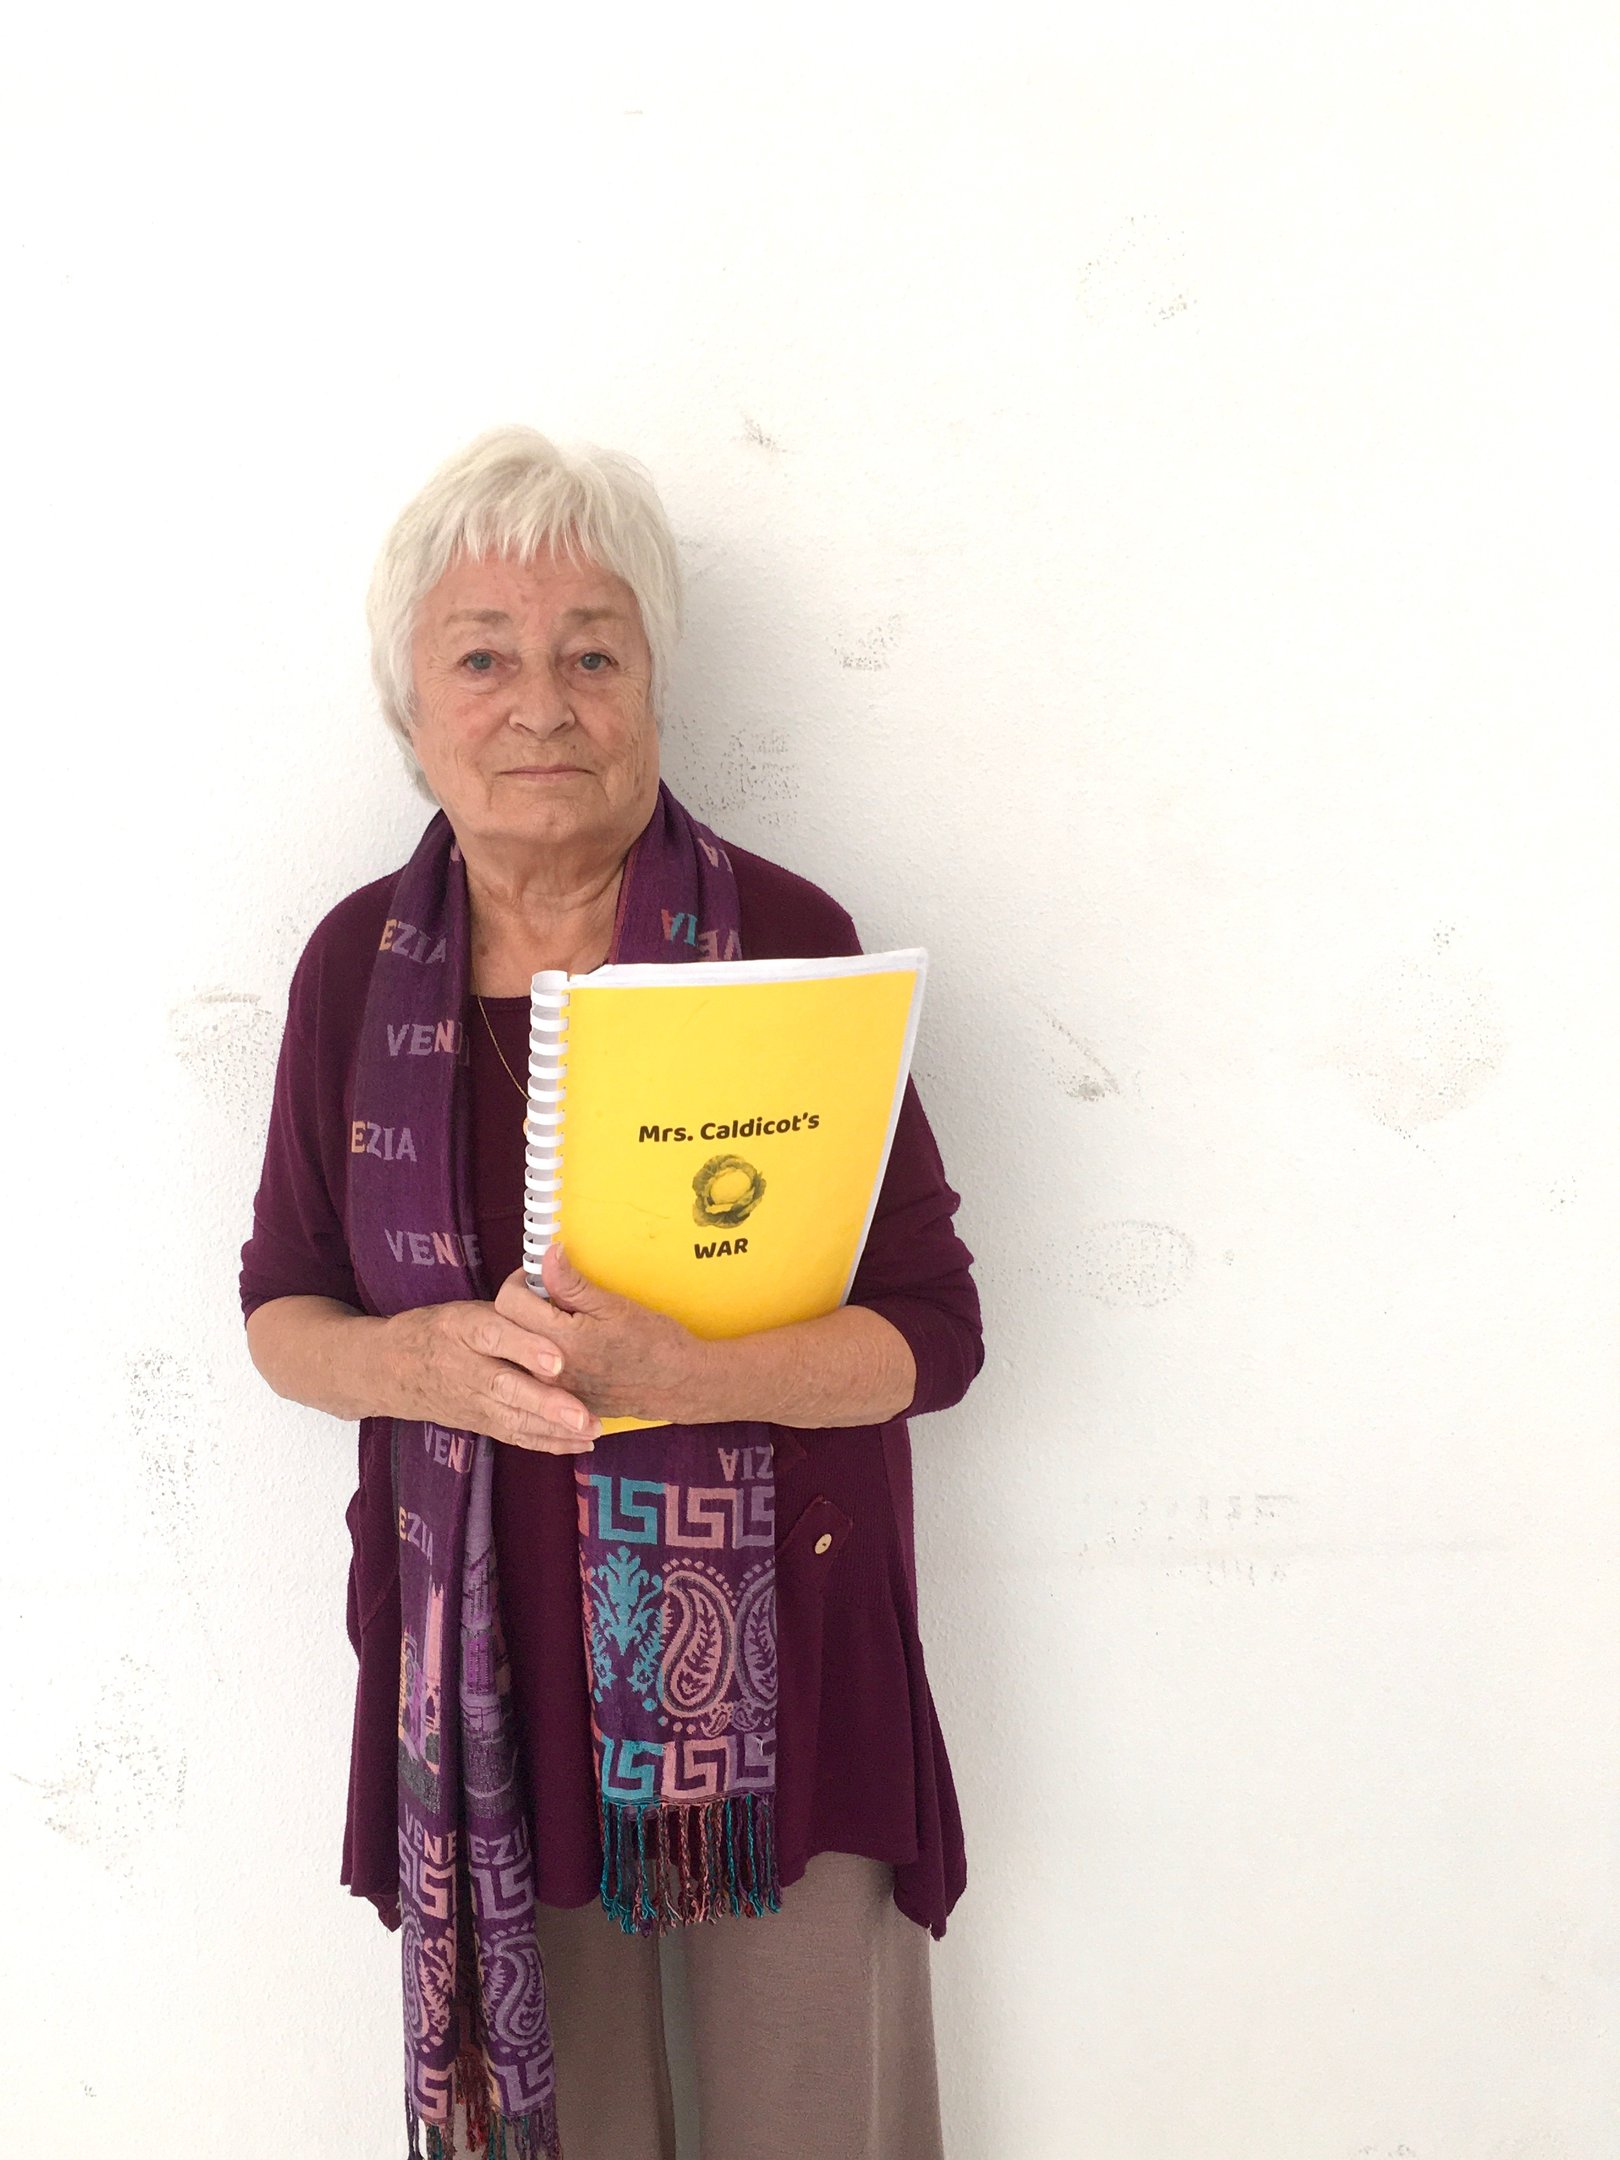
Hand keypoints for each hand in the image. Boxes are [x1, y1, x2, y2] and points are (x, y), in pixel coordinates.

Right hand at [380, 1298, 600, 1452]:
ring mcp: (470, 1401)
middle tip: (583, 1412)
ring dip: (554, 1428)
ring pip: (512, 1419)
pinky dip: (547, 1443)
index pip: (493, 1335)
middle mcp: (464, 1367)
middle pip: (506, 1386)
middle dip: (546, 1403)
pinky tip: (579, 1444)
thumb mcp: (465, 1308)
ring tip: (592, 1430)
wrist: (388, 1370)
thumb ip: (509, 1306)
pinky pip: (513, 1436)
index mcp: (461, 1327)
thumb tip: (554, 1280)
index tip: (558, 1358)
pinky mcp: (477, 1423)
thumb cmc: (440, 1330)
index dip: (525, 1347)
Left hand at [493, 1248, 701, 1424]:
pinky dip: (542, 1357)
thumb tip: (547, 1253)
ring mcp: (555, 1393)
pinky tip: (569, 1349)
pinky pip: (537, 1377)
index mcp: (560, 1341)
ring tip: (559, 1323)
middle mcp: (549, 1372)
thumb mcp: (614, 1306)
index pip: (508, 1304)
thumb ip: (572, 1283)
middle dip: (521, 1307)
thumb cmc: (654, 1341)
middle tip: (548, 1297)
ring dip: (530, 1334)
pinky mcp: (564, 1403)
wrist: (680, 1385)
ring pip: (519, 1355)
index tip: (540, 1275)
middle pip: (508, 1330)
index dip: (521, 1281)